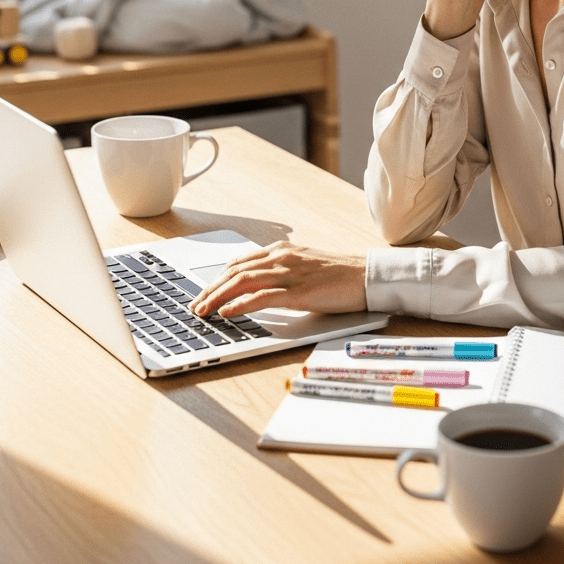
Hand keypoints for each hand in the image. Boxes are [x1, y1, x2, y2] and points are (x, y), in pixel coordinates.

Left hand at [189, 241, 367, 317]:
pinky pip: (262, 297)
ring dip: (217, 297)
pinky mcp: (299, 293)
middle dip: (210, 289)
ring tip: (202, 310)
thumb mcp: (305, 265)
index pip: (239, 263)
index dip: (217, 279)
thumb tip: (259, 286)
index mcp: (282, 251)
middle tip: (195, 305)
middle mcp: (282, 258)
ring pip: (242, 282)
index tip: (204, 292)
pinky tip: (227, 313)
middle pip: (234, 271)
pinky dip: (240, 305)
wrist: (367, 275)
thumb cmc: (340, 274)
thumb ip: (282, 271)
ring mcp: (290, 274)